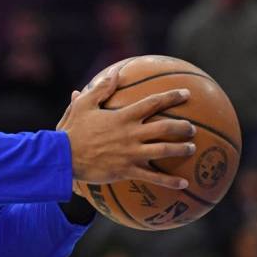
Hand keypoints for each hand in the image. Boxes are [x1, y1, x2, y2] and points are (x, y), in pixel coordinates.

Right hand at [57, 66, 196, 188]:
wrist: (64, 157)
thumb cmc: (73, 130)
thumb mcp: (84, 105)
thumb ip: (101, 88)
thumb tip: (115, 72)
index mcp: (123, 116)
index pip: (153, 103)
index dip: (171, 97)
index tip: (186, 93)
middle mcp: (131, 134)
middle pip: (165, 128)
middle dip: (183, 126)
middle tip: (192, 127)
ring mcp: (131, 153)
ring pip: (164, 150)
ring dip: (181, 149)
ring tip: (192, 148)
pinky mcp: (127, 170)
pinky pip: (153, 177)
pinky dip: (170, 181)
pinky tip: (184, 184)